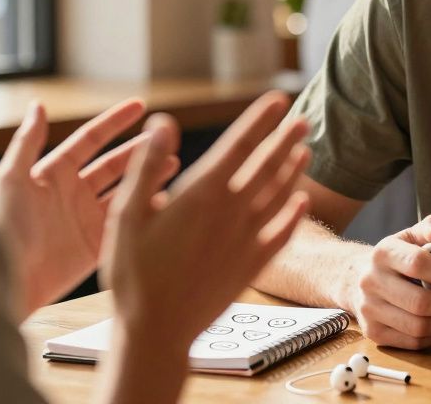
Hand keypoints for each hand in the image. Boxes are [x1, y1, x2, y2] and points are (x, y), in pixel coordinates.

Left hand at [0, 98, 176, 318]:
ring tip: (173, 163)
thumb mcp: (11, 179)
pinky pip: (127, 223)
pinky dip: (145, 210)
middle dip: (140, 150)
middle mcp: (73, 193)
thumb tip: (38, 105)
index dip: (114, 122)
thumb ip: (27, 142)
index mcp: (54, 174)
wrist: (8, 279)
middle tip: (166, 139)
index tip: (140, 106)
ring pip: (125, 190)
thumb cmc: (5, 227)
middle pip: (114, 164)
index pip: (90, 140)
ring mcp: (87, 220)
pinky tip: (164, 200)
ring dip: (148, 176)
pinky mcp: (97, 246)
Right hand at [100, 92, 310, 349]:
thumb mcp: (126, 214)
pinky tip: (302, 202)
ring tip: (304, 151)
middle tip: (302, 120)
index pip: (238, 146)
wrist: (156, 331)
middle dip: (285, 140)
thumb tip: (162, 121)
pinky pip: (282, 234)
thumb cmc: (133, 273)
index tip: (277, 99)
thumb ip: (147, 165)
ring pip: (278, 196)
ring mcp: (246, 240)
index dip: (259, 120)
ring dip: (293, 171)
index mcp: (201, 195)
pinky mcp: (252, 266)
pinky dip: (294, 215)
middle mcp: (231, 213)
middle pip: (266, 167)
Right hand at [348, 214, 430, 349]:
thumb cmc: (394, 257)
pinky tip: (430, 323)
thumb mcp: (409, 236)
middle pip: (419, 302)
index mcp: (383, 253)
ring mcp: (369, 309)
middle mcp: (371, 281)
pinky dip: (429, 336)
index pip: (418, 263)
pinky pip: (412, 342)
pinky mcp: (373, 333)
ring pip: (417, 327)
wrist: (355, 278)